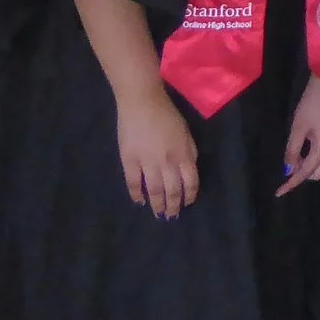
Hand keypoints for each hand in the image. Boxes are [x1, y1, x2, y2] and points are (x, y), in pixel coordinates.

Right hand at [115, 87, 199, 218]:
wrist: (142, 103)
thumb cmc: (167, 115)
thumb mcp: (186, 133)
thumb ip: (189, 152)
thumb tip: (188, 170)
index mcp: (184, 154)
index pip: (190, 181)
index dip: (190, 195)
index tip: (188, 203)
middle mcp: (167, 161)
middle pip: (172, 190)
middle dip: (173, 205)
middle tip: (172, 216)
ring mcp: (147, 162)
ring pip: (154, 190)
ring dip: (157, 204)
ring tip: (159, 215)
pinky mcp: (129, 160)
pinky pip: (134, 182)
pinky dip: (137, 194)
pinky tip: (140, 202)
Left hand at [277, 76, 319, 195]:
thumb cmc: (310, 106)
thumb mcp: (297, 128)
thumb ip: (292, 151)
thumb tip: (288, 170)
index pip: (306, 172)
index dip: (292, 183)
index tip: (278, 192)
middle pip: (317, 173)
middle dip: (302, 175)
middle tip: (287, 166)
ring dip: (306, 166)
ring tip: (292, 157)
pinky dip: (311, 158)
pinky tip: (302, 149)